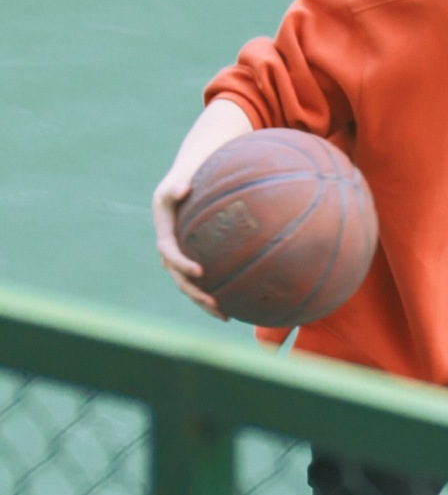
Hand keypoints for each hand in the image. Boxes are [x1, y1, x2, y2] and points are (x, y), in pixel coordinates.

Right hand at [151, 168, 226, 318]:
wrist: (188, 181)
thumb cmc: (186, 179)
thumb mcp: (177, 178)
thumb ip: (176, 185)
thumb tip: (184, 187)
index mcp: (164, 233)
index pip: (169, 252)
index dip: (182, 264)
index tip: (200, 271)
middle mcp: (170, 250)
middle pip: (179, 278)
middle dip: (195, 293)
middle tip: (214, 302)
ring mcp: (182, 258)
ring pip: (190, 286)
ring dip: (204, 303)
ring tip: (226, 316)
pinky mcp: (194, 261)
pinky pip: (203, 282)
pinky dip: (216, 293)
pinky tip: (236, 306)